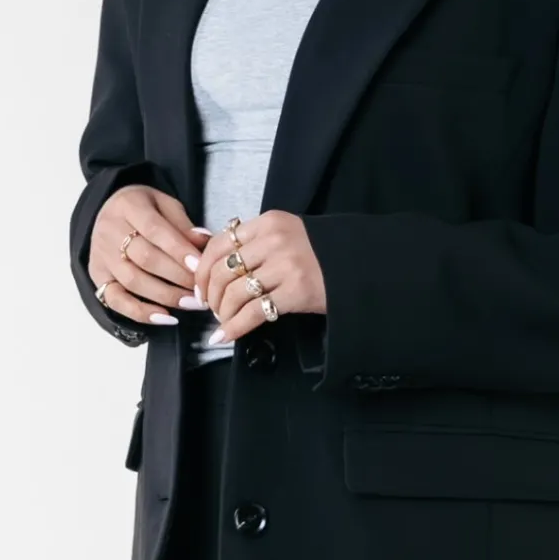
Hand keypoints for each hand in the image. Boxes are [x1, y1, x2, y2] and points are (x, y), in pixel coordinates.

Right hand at [87, 184, 211, 326]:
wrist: (110, 210)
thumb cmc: (144, 209)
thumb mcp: (166, 205)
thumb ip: (183, 225)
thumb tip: (205, 242)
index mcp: (128, 205)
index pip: (154, 229)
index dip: (178, 249)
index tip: (200, 265)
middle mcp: (109, 230)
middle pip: (144, 258)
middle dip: (178, 276)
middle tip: (203, 289)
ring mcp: (101, 255)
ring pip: (132, 281)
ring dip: (166, 296)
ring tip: (192, 303)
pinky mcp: (98, 277)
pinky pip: (115, 300)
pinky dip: (141, 312)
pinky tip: (166, 318)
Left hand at [193, 210, 326, 343]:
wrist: (358, 267)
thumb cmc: (318, 255)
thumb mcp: (285, 236)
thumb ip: (253, 243)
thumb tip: (208, 263)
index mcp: (269, 223)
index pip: (219, 244)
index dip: (201, 270)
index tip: (200, 288)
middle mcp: (274, 241)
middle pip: (222, 271)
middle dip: (210, 296)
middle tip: (211, 310)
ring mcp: (286, 266)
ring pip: (233, 293)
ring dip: (222, 313)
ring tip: (224, 322)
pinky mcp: (295, 292)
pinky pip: (253, 313)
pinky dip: (234, 328)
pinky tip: (226, 336)